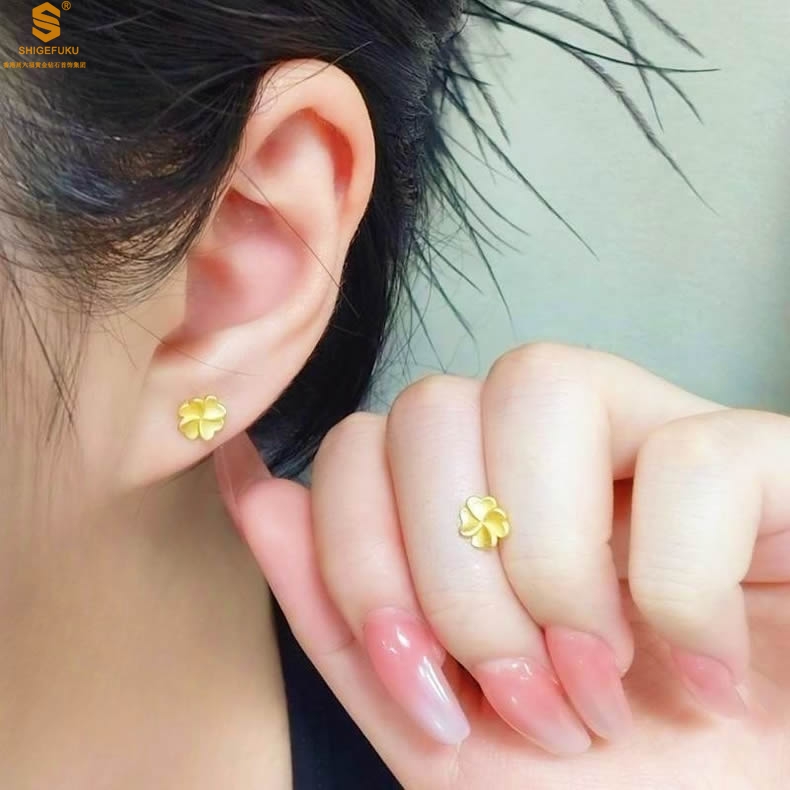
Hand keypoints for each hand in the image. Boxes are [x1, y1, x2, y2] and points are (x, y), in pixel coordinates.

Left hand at [216, 343, 789, 788]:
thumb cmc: (595, 785)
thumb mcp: (441, 724)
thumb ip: (338, 613)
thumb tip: (250, 484)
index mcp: (475, 494)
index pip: (360, 439)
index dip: (360, 561)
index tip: (422, 687)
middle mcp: (553, 442)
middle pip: (431, 403)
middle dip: (451, 580)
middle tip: (521, 697)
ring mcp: (654, 429)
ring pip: (538, 384)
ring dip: (550, 571)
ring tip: (600, 684)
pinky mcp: (759, 454)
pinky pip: (688, 460)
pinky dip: (677, 598)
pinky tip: (708, 676)